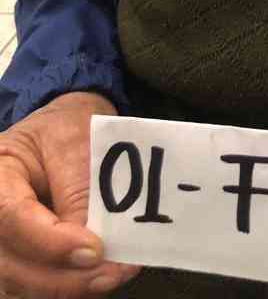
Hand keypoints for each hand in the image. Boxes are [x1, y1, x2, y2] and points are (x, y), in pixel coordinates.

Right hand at [0, 91, 141, 296]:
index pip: (12, 218)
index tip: (95, 250)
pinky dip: (64, 289)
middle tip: (114, 272)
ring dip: (66, 289)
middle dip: (63, 278)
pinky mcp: (14, 262)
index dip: (51, 242)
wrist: (63, 130)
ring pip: (18, 286)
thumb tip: (89, 248)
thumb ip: (79, 191)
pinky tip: (96, 280)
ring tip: (112, 275)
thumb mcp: (75, 142)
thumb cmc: (66, 129)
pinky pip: (31, 288)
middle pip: (10, 265)